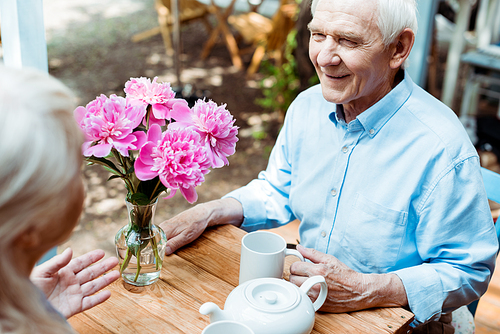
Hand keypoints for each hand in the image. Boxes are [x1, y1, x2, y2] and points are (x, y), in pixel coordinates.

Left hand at [30, 248, 119, 317]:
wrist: (27, 308)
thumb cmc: (30, 288)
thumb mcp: (42, 272)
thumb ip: (58, 262)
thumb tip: (70, 250)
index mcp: (63, 272)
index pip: (80, 263)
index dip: (91, 258)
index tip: (102, 252)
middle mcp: (71, 282)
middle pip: (91, 273)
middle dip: (103, 267)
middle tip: (115, 261)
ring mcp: (74, 295)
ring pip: (93, 286)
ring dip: (105, 280)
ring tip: (116, 274)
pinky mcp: (75, 307)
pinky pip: (90, 302)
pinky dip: (99, 299)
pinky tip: (108, 294)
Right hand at [159, 198, 242, 254]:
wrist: (202, 213)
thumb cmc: (196, 224)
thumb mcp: (187, 236)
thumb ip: (175, 243)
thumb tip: (164, 252)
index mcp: (166, 229)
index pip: (153, 242)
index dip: (152, 251)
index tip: (153, 259)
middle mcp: (163, 226)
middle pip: (153, 240)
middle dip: (154, 249)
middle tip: (156, 258)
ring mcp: (165, 225)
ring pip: (157, 237)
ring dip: (158, 245)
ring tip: (161, 253)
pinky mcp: (169, 225)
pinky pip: (161, 234)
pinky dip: (163, 240)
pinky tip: (166, 245)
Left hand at [289, 245, 406, 312]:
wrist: (359, 291)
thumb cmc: (345, 274)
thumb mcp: (330, 259)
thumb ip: (312, 253)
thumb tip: (300, 248)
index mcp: (317, 270)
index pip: (294, 266)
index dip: (297, 265)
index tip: (301, 267)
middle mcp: (315, 283)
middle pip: (292, 279)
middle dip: (296, 275)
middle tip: (304, 274)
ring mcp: (316, 296)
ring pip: (296, 290)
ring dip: (299, 285)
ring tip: (307, 282)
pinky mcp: (318, 305)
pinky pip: (303, 299)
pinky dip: (305, 295)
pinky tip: (312, 291)